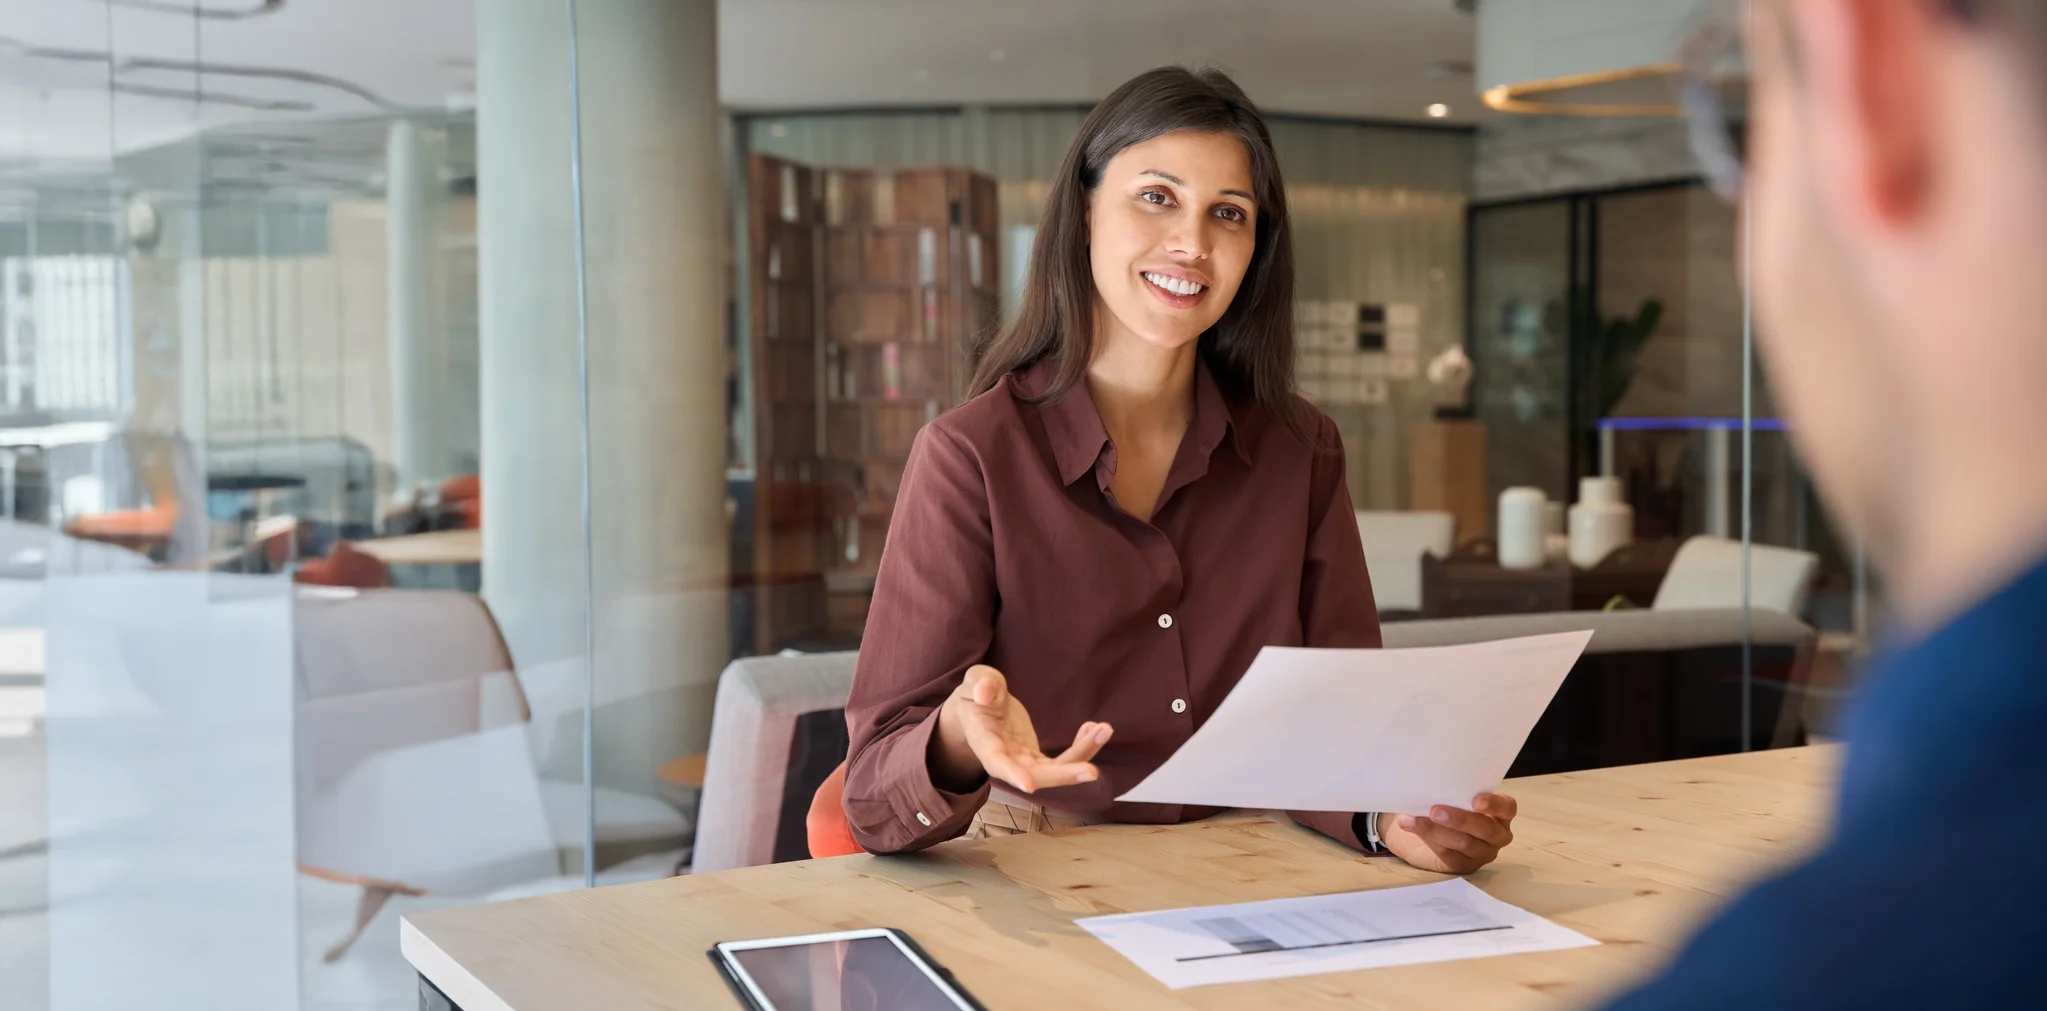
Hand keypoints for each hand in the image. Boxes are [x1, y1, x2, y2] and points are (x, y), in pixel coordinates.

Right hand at [930, 665, 1112, 793]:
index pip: (996, 762)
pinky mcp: (1036, 759)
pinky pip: (1062, 760)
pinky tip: (1095, 729)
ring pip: (1054, 770)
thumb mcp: (973, 681)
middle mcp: (1004, 758)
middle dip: (1063, 775)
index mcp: (983, 740)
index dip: (1012, 774)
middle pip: (1034, 775)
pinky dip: (1081, 747)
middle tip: (1092, 771)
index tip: (1029, 785)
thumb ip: (979, 684)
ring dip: (1081, 755)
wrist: (977, 710)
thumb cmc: (974, 693)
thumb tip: (984, 692)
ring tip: (1104, 730)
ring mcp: (1022, 761)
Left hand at [1377, 793, 1516, 873]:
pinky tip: (1412, 827)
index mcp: (1501, 814)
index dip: (1493, 804)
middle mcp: (1497, 835)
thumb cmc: (1450, 805)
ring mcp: (1482, 853)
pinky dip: (1428, 839)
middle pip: (1485, 829)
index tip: (1475, 800)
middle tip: (1435, 810)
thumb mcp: (1456, 796)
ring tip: (1412, 819)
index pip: (1507, 808)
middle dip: (1459, 819)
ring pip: (1464, 843)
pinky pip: (1448, 854)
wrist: (1431, 830)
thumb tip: (1435, 780)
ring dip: (1436, 830)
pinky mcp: (1463, 865)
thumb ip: (1455, 791)